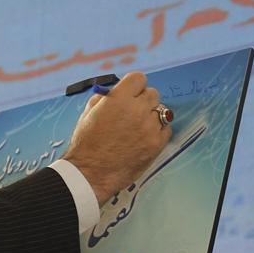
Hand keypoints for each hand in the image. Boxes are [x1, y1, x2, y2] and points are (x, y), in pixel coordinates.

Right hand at [63, 71, 171, 204]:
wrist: (91, 173)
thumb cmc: (86, 143)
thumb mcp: (89, 112)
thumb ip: (106, 97)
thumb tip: (118, 92)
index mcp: (119, 98)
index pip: (139, 79)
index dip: (134, 86)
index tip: (131, 93)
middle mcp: (137, 110)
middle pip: (153, 94)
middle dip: (143, 101)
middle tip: (134, 112)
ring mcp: (149, 127)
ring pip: (162, 111)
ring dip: (152, 116)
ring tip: (139, 127)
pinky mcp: (157, 144)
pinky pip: (166, 129)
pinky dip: (158, 131)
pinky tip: (145, 137)